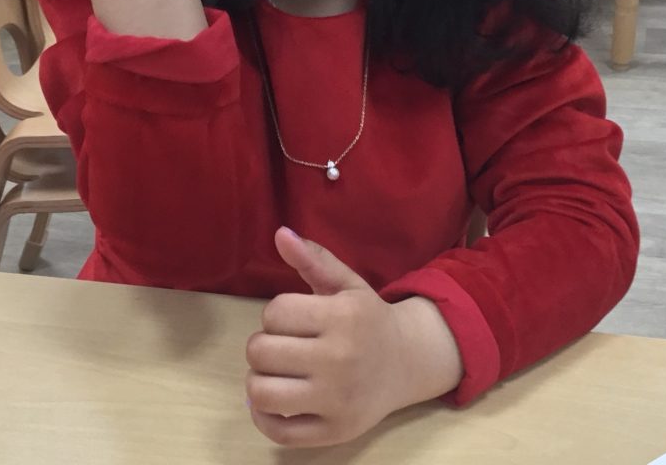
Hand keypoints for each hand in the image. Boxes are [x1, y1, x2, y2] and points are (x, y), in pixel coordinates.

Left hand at [245, 227, 461, 447]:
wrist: (407, 362)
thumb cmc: (367, 318)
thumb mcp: (346, 283)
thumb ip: (312, 258)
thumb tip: (280, 233)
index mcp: (343, 317)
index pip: (274, 313)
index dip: (276, 314)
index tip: (294, 319)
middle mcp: (340, 359)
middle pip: (261, 352)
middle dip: (264, 344)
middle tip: (282, 345)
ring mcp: (336, 400)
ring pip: (261, 392)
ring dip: (259, 379)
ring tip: (276, 372)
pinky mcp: (333, 431)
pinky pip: (278, 431)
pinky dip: (264, 416)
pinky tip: (276, 399)